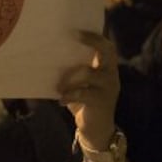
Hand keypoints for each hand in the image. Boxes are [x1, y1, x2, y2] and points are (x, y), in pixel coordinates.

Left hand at [58, 31, 119, 161]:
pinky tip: (61, 101)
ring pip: (88, 73)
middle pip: (107, 52)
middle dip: (92, 42)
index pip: (107, 46)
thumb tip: (51, 54)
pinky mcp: (101, 102)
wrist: (96, 131)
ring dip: (69, 77)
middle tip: (74, 38)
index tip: (77, 29)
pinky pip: (83, 93)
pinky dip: (69, 95)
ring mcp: (108, 88)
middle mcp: (111, 75)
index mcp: (106, 68)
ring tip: (58, 86)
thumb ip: (75, 70)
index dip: (95, 36)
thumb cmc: (84, 103)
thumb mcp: (81, 84)